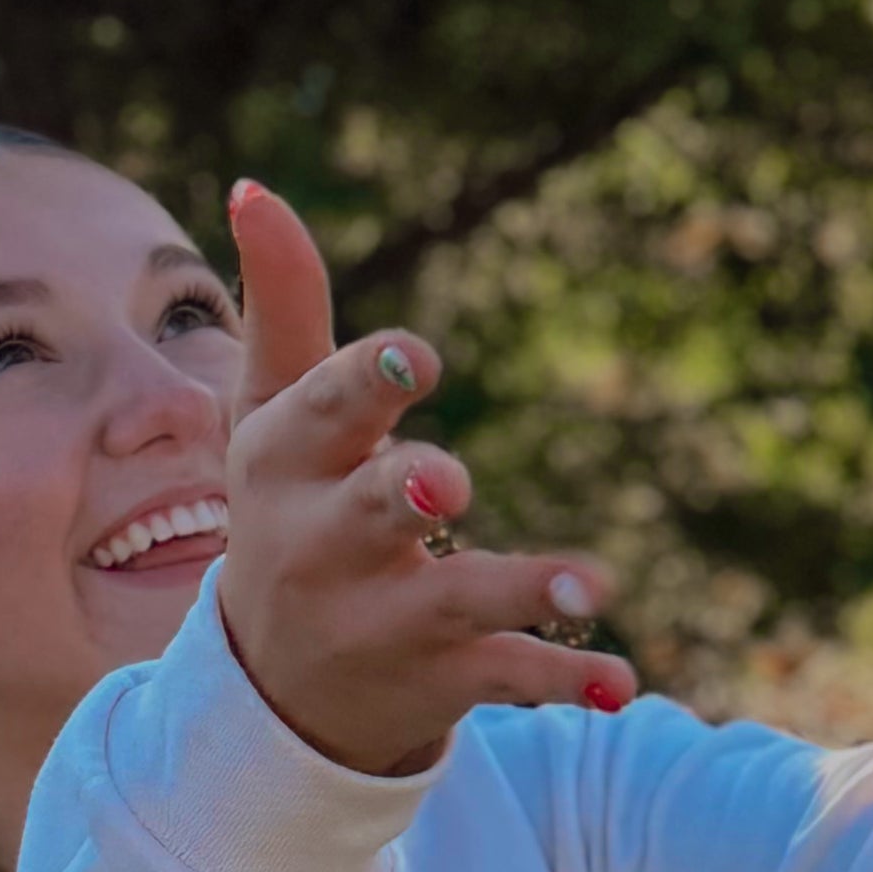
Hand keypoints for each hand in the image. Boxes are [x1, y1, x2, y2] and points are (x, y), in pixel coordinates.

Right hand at [214, 182, 635, 777]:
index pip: (322, 415)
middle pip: (371, 512)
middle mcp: (323, 544)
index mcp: (284, 463)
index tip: (417, 358)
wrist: (273, 684)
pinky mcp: (436, 676)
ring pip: (456, 598)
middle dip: (406, 495)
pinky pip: (503, 676)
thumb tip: (254, 187)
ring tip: (592, 583)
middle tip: (450, 485)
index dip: (367, 386)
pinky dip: (562, 679)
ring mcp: (380, 619)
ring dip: (522, 587)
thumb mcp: (273, 412)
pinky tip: (618, 681)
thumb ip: (284, 305)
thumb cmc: (290, 506)